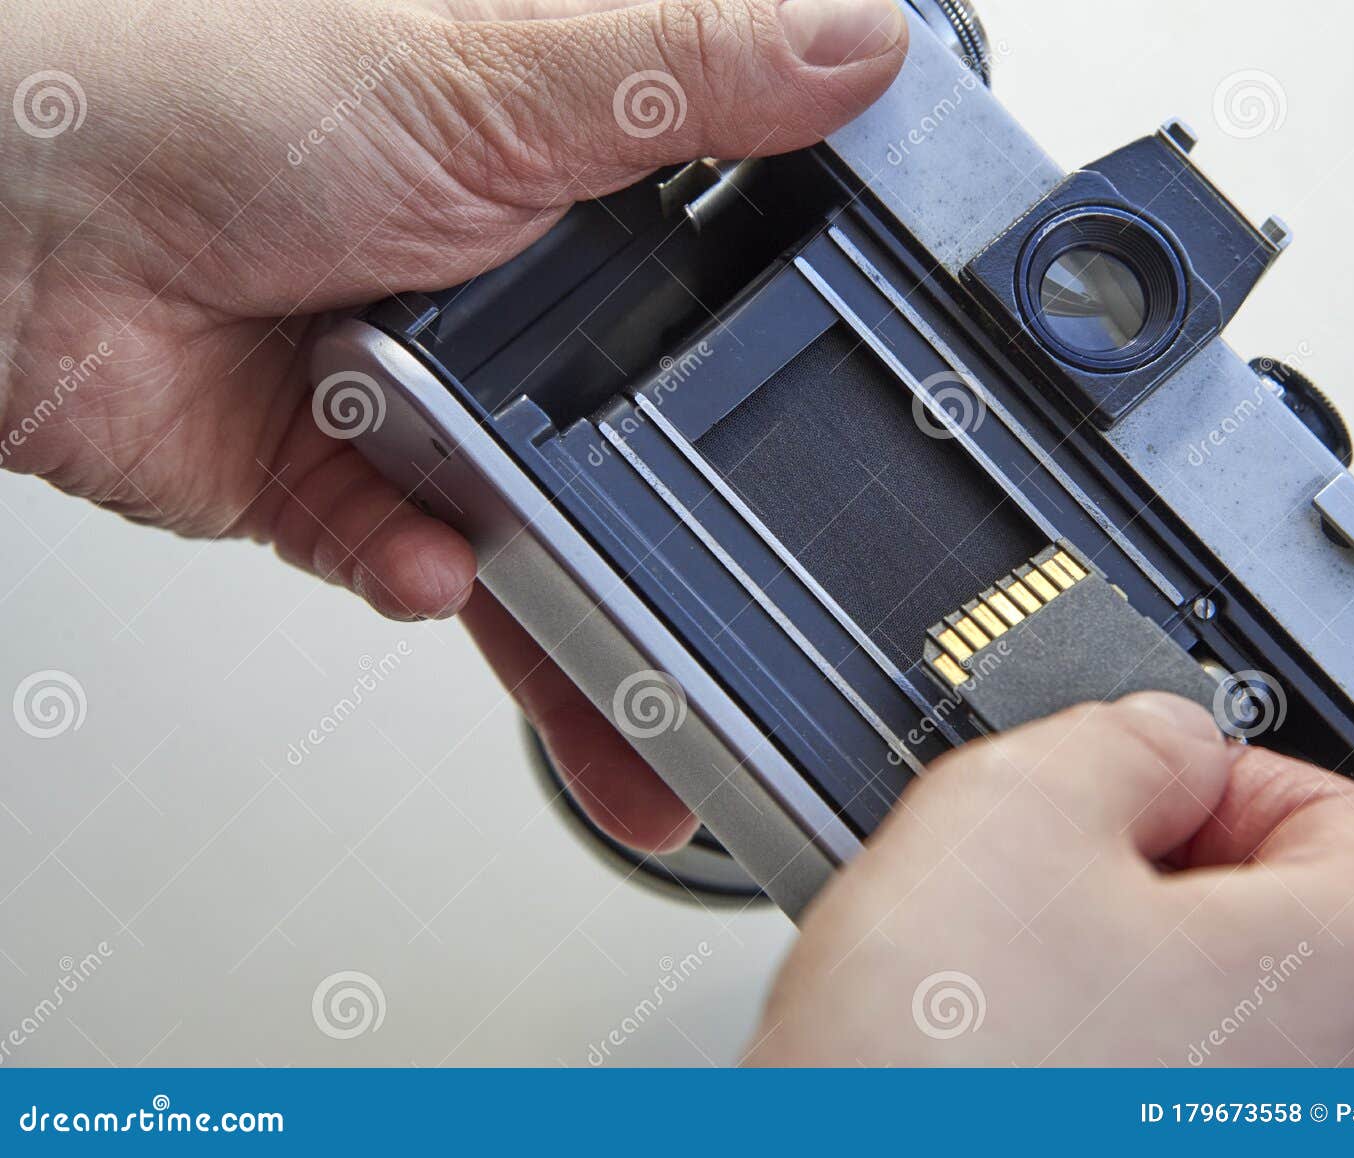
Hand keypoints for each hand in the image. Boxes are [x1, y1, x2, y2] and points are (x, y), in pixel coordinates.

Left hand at [0, 0, 907, 849]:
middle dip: (693, 503)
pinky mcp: (343, 477)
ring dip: (578, 595)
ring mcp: (425, 387)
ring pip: (543, 521)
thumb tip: (859, 41)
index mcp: (560, 166)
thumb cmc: (202, 85)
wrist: (6, 223)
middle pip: (640, 419)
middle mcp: (500, 281)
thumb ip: (688, 69)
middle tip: (755, 571)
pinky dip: (426, 568)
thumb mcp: (495, 67)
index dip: (788, 320)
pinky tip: (432, 556)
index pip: (721, 256)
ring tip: (635, 670)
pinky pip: (421, 558)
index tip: (854, 389)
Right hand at [748, 694, 1353, 1065]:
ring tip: (1015, 962)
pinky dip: (1111, 1052)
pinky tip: (1011, 1042)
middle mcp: (1351, 1091)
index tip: (1146, 783)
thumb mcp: (1018, 805)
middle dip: (1177, 870)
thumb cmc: (938, 1069)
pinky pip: (1176, 1087)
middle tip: (1063, 860)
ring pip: (1232, 1018)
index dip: (1236, 776)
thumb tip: (1165, 741)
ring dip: (1133, 965)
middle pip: (1302, 927)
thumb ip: (1130, 737)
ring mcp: (1266, 1145)